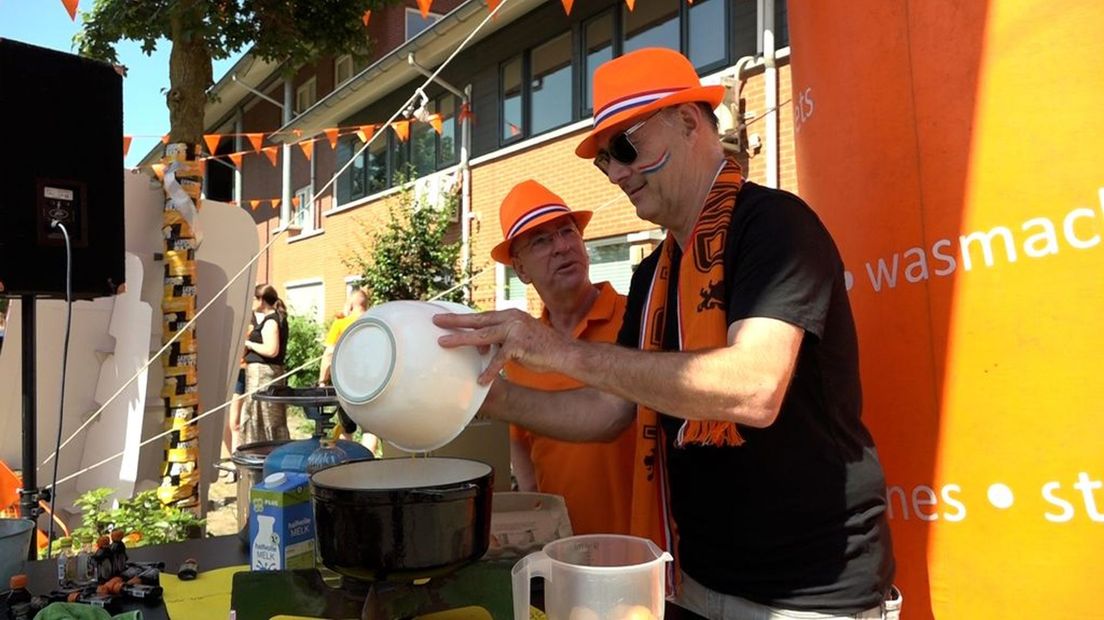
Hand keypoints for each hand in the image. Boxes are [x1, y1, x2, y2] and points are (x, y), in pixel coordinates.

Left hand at [434, 309, 569, 384]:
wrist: (565, 353)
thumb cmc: (542, 348)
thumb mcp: (518, 339)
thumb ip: (500, 339)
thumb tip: (481, 348)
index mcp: (510, 315)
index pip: (482, 315)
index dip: (464, 318)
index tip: (447, 318)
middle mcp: (511, 318)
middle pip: (478, 320)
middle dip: (455, 321)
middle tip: (436, 321)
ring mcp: (515, 330)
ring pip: (482, 335)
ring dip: (461, 339)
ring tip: (444, 343)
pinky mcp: (520, 345)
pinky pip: (500, 359)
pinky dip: (490, 370)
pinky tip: (481, 380)